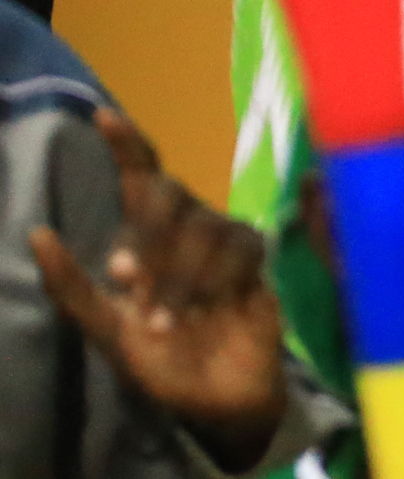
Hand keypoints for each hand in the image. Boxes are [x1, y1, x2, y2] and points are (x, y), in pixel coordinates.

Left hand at [29, 106, 288, 470]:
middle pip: (169, 196)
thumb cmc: (161, 365)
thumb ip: (72, 288)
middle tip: (134, 284)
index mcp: (145, 240)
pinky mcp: (257, 258)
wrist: (219, 398)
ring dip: (180, 279)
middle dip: (150, 239)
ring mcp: (224, 241)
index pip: (139, 178)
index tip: (102, 115)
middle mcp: (185, 230)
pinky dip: (217, 282)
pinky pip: (238, 249)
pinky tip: (213, 310)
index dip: (125, 145)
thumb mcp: (107, 333)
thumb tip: (36, 232)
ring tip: (171, 323)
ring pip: (201, 227)